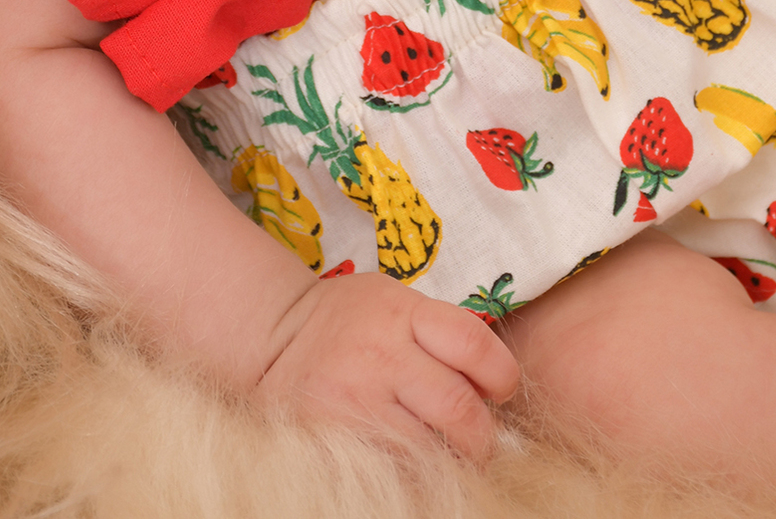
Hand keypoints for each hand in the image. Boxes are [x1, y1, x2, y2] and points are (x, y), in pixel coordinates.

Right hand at [255, 271, 518, 457]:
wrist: (274, 336)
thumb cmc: (349, 319)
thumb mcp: (395, 302)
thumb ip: (441, 331)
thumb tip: (496, 385)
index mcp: (402, 313)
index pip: (473, 344)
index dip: (502, 374)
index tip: (500, 389)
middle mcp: (381, 355)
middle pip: (459, 409)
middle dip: (481, 437)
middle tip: (477, 440)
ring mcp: (356, 400)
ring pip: (430, 451)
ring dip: (448, 461)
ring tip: (445, 453)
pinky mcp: (335, 437)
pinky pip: (393, 471)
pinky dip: (412, 474)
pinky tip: (410, 460)